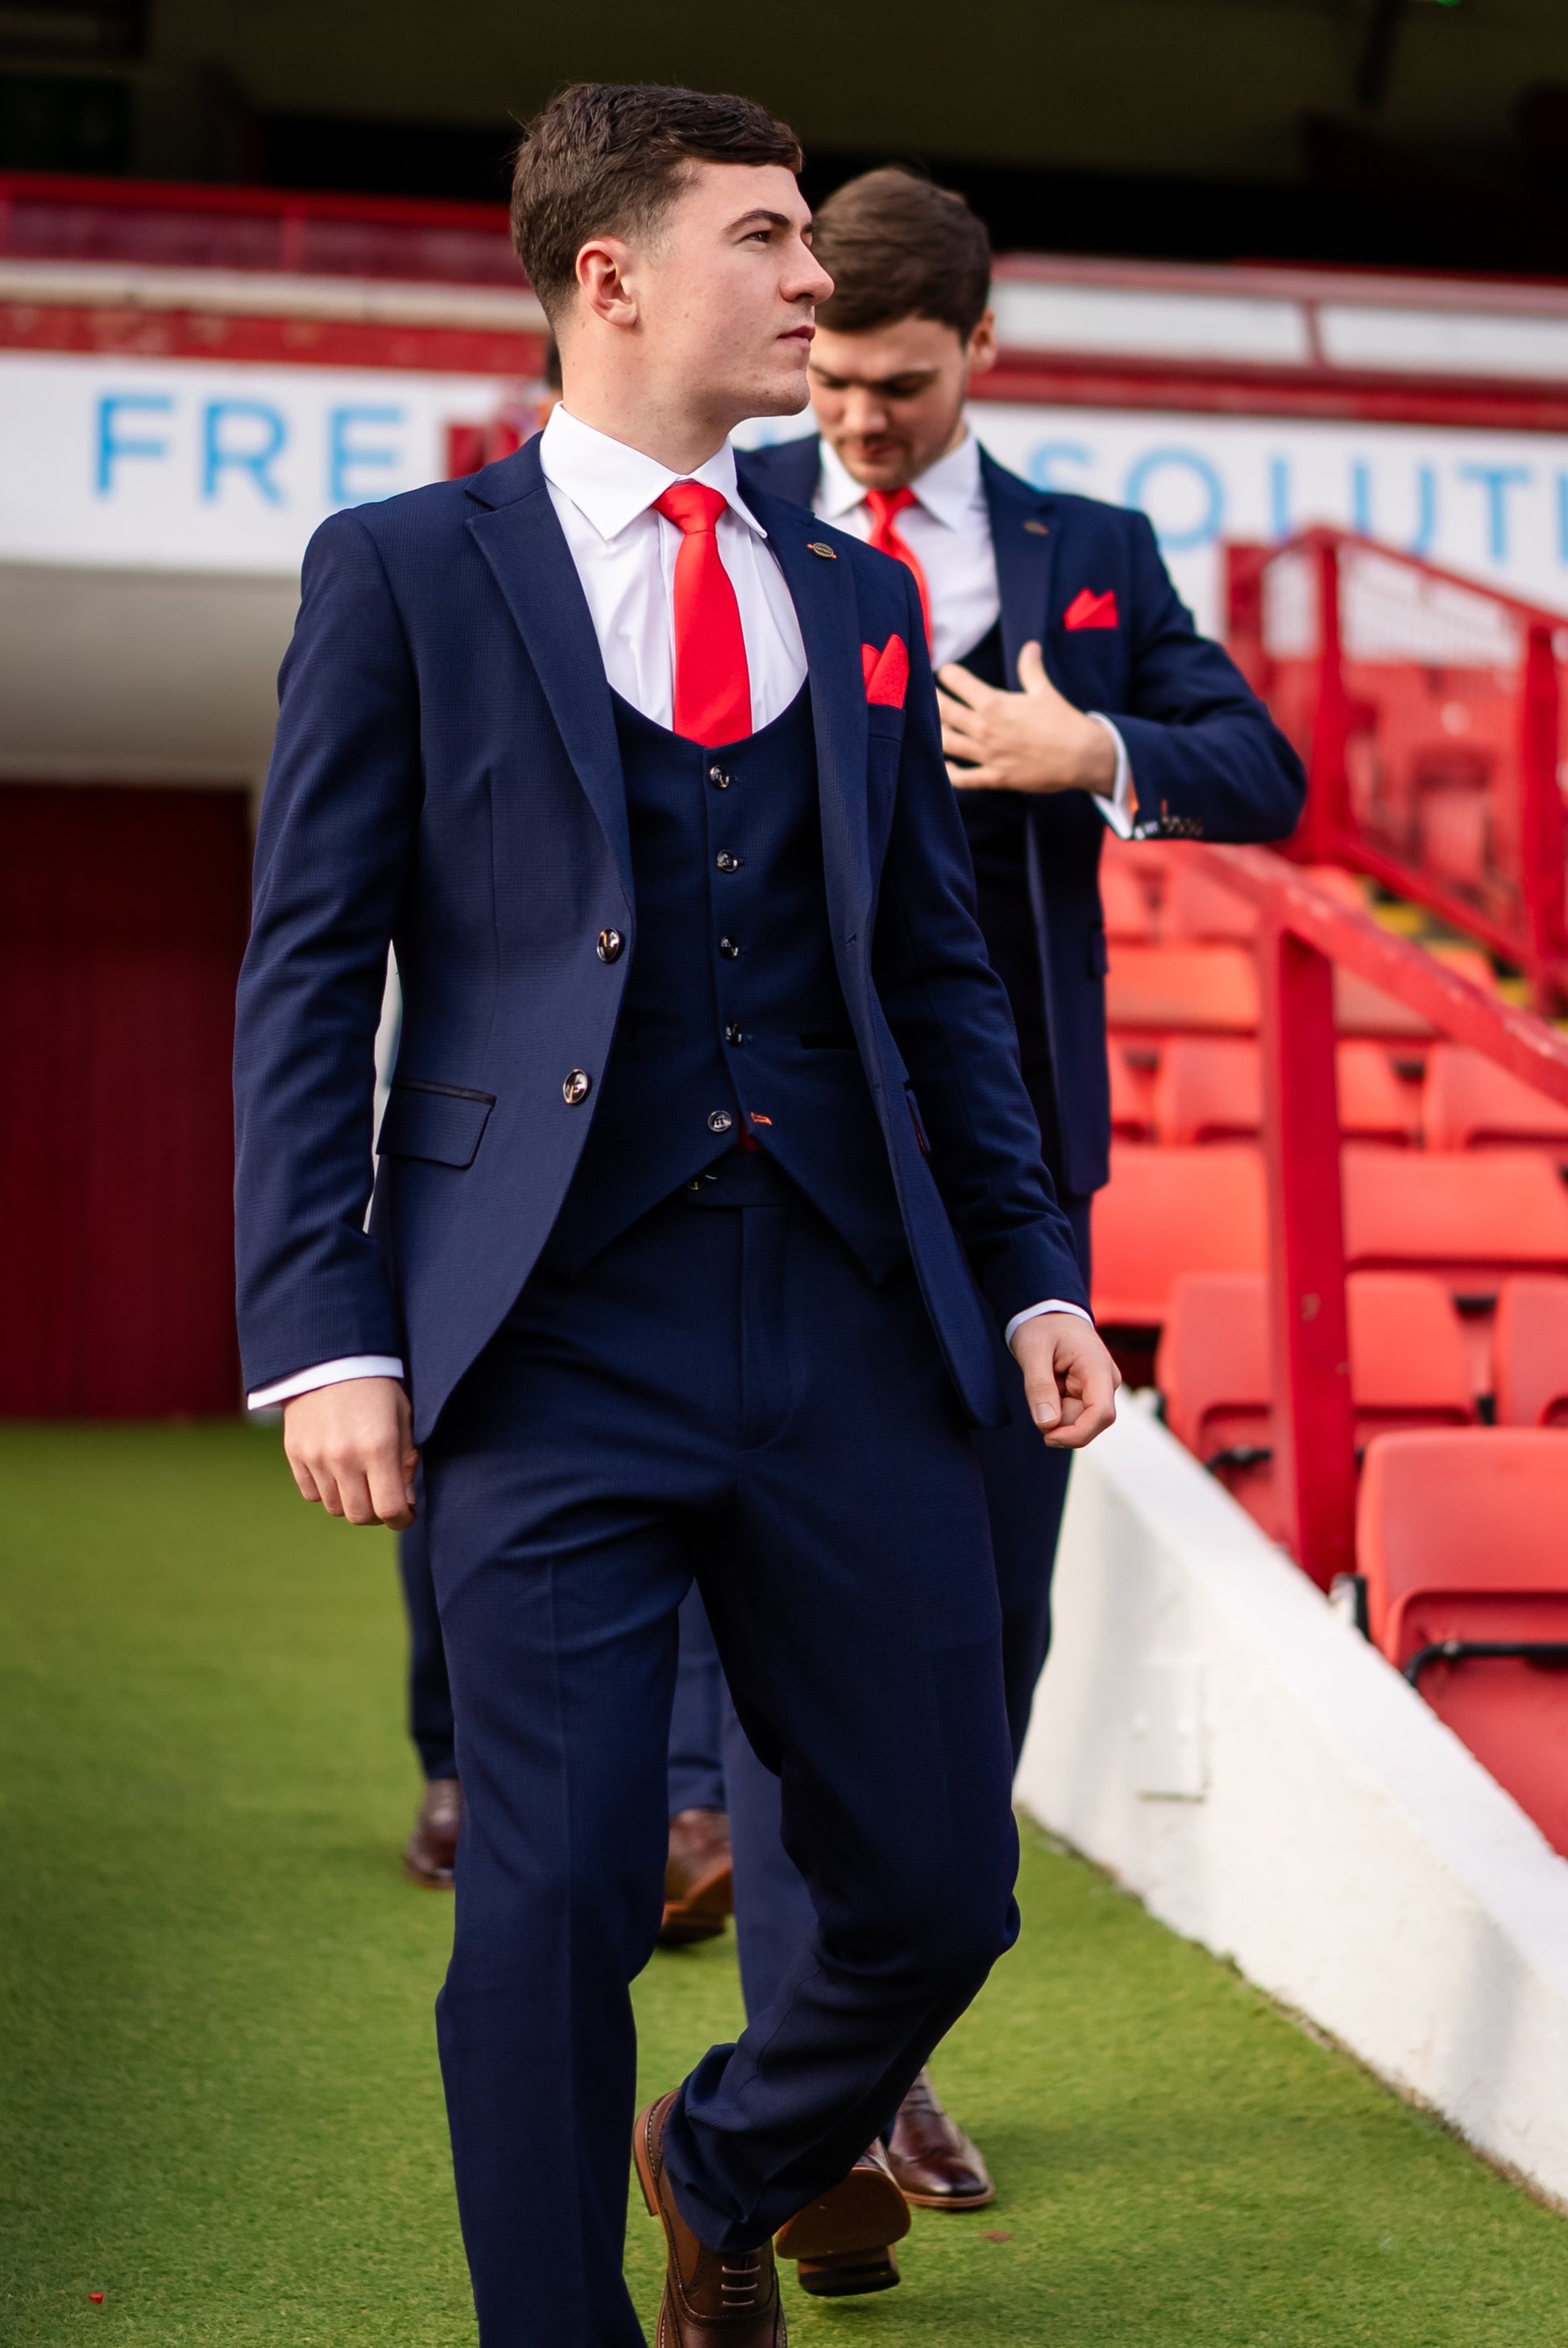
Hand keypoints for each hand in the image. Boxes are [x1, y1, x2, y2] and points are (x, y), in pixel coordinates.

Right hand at [283, 1376, 418, 1528]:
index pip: (390, 1509)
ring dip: (350, 1501)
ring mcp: (316, 1457)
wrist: (330, 1358)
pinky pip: (311, 1493)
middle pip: (360, 1516)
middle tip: (383, 1498)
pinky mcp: (295, 1453)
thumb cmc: (376, 1386)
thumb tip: (406, 1501)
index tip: (406, 1514)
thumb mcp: (403, 1417)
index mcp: (379, 1447)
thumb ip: (406, 1461)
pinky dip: (326, 1490)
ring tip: (360, 1479)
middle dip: (377, 1514)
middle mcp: (345, 1457)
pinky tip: (336, 1470)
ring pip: (335, 1508)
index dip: (402, 1518)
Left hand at [939, 641, 1115, 795]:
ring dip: (935, 734)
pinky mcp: (995, 777)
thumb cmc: (1063, 721)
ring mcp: (988, 755)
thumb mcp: (1044, 691)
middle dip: (932, 700)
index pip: (959, 682)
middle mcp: (985, 729)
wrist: (1082, 756)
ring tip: (931, 726)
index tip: (946, 672)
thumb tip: (1031, 646)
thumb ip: (1031, 669)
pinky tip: (944, 766)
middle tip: (926, 694)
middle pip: (944, 711)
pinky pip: (963, 780)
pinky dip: (949, 774)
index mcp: (995, 704)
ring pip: (947, 744)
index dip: (949, 674)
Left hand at [1010, 1314, 1120, 1449]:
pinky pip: (1072, 1415)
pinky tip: (1052, 1384)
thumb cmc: (1042, 1327)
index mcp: (1098, 1369)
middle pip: (1086, 1422)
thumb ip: (1039, 1387)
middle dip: (1058, 1418)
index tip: (1048, 1437)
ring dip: (1055, 1411)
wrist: (1048, 1312)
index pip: (1101, 1414)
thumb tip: (1047, 1425)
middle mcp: (1106, 1383)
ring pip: (1077, 1421)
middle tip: (1039, 1388)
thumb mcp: (1033, 1351)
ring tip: (1047, 1379)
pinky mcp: (1091, 1395)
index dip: (1077, 1434)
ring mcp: (1101, 1390)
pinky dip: (1055, 1407)